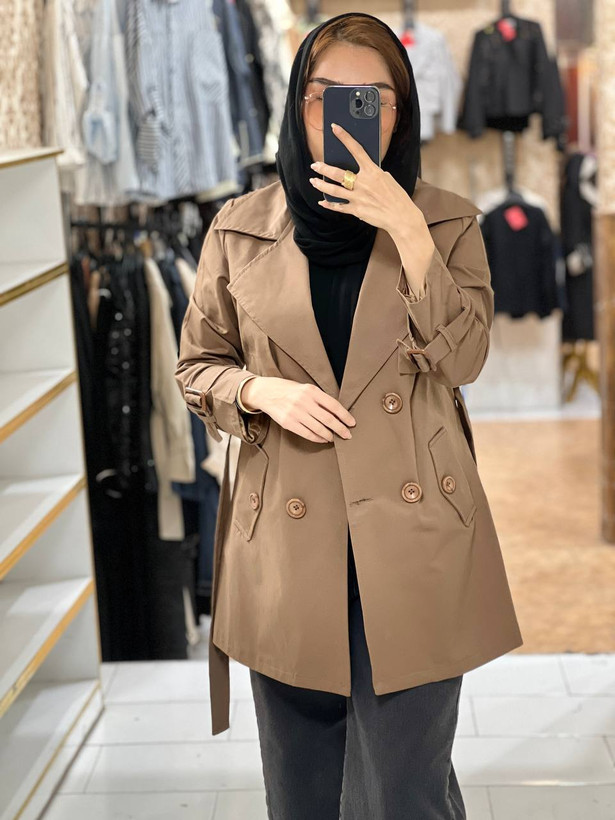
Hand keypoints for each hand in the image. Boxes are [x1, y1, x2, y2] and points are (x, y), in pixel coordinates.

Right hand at [242, 376, 355, 443]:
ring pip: (319, 428)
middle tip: (347, 435)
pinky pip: (307, 434)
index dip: (345, 416)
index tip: (351, 423)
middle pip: (328, 419)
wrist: (266, 392)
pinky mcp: (288, 423)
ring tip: (335, 437)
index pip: (333, 405)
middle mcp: (304, 402)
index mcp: (311, 391)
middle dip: (340, 429)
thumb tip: (337, 413)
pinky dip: (317, 438)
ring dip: (329, 435)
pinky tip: (322, 439)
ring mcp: (295, 413)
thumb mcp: (305, 389)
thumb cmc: (288, 390)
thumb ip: (319, 399)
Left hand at [308, 122, 430, 243]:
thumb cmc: (396, 197)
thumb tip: (361, 173)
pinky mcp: (357, 210)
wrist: (401, 216)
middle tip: (314, 165)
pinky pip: (339, 207)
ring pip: (333, 190)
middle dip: (323, 168)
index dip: (344, 137)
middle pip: (337, 173)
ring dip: (321, 185)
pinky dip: (329, 205)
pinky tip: (322, 202)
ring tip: (313, 181)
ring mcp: (358, 197)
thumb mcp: (387, 179)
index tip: (334, 128)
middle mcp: (363, 183)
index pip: (356, 149)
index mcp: (372, 171)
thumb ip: (373, 174)